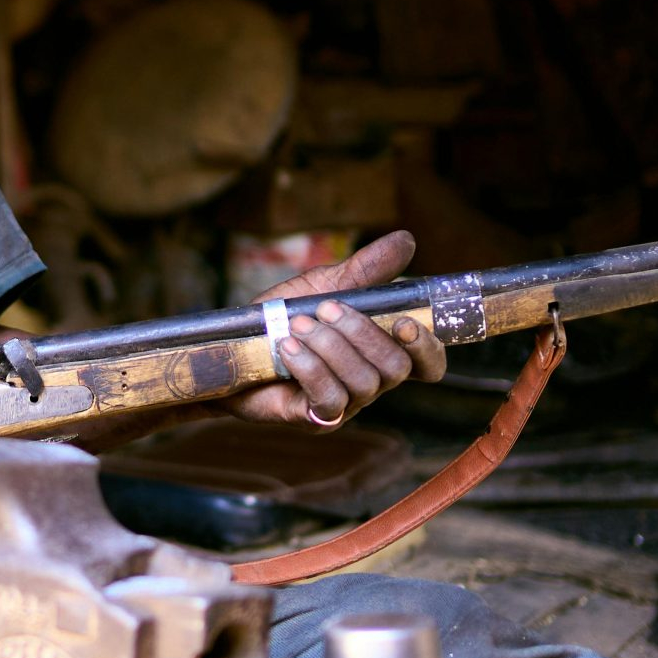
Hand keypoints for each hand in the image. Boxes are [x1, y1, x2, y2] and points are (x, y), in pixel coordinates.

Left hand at [225, 231, 445, 428]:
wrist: (230, 347)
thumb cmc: (283, 318)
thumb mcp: (324, 286)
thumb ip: (366, 269)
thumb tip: (407, 240)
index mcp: (381, 350)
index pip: (428, 363)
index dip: (427, 347)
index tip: (403, 323)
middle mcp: (371, 381)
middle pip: (396, 368)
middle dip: (362, 333)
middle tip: (325, 309)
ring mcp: (346, 403)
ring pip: (364, 382)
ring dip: (329, 346)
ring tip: (297, 325)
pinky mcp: (316, 417)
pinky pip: (330, 399)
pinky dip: (310, 367)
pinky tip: (287, 348)